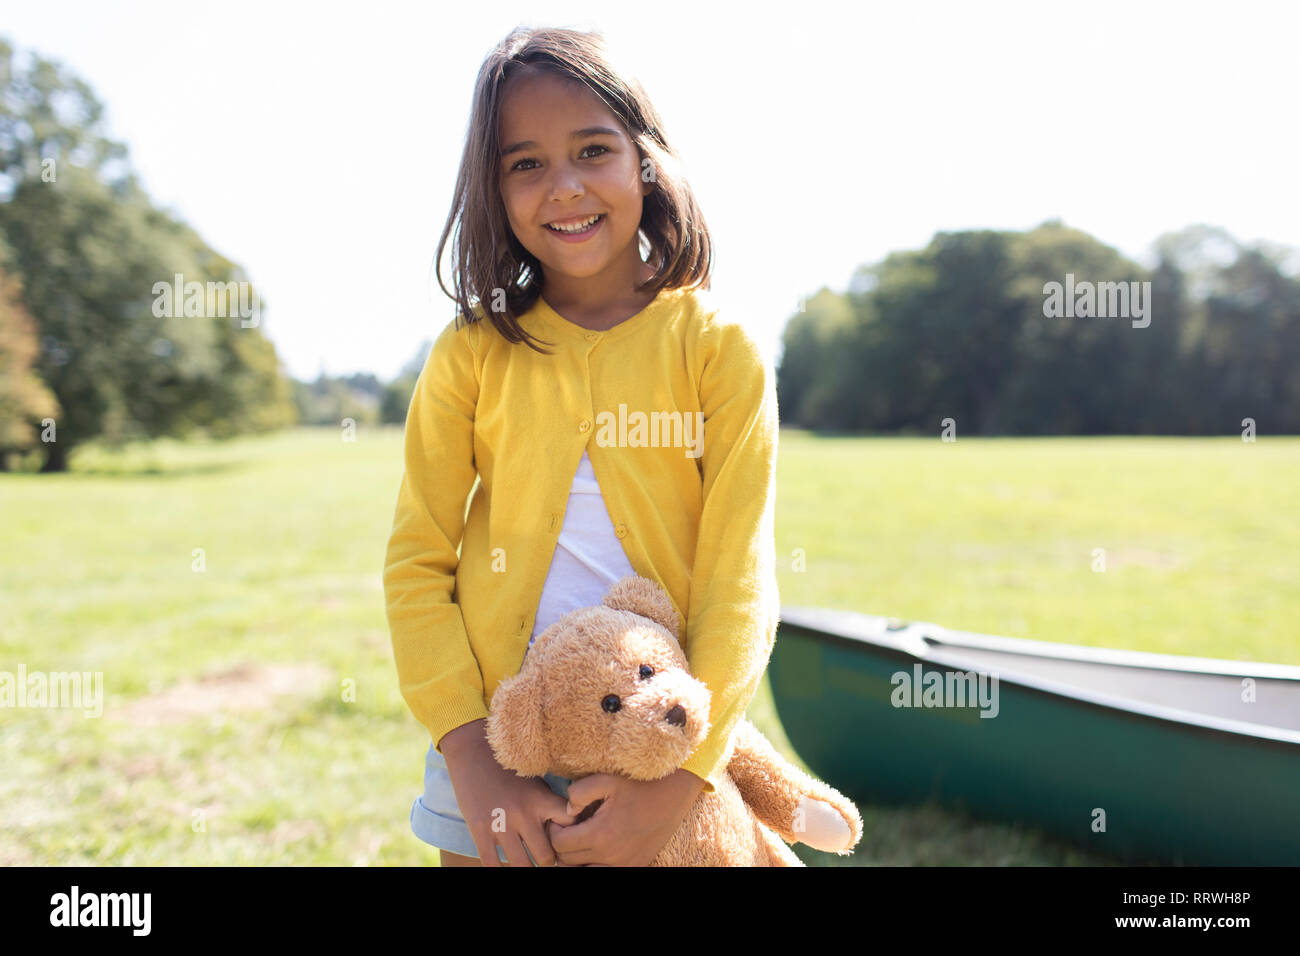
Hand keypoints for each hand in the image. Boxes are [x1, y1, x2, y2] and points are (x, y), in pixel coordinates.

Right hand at [439, 719, 576, 866]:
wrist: (473, 752)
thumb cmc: (509, 768)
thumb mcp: (536, 781)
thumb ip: (549, 804)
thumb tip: (571, 825)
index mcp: (541, 800)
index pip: (569, 826)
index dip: (571, 838)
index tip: (567, 842)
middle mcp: (524, 814)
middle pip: (546, 857)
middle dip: (547, 861)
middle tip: (545, 859)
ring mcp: (500, 824)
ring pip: (521, 866)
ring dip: (526, 868)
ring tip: (527, 864)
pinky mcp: (479, 830)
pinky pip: (491, 863)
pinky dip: (498, 869)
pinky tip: (503, 865)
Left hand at [549, 769, 705, 865]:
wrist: (671, 797)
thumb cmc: (638, 785)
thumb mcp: (607, 779)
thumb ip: (580, 792)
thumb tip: (567, 811)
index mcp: (600, 835)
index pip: (560, 845)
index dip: (554, 832)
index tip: (559, 821)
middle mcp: (610, 856)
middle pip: (568, 862)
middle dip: (563, 846)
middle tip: (568, 829)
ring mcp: (623, 865)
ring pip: (585, 873)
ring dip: (578, 860)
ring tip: (580, 842)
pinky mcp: (634, 867)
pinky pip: (605, 874)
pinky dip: (595, 866)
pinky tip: (597, 850)